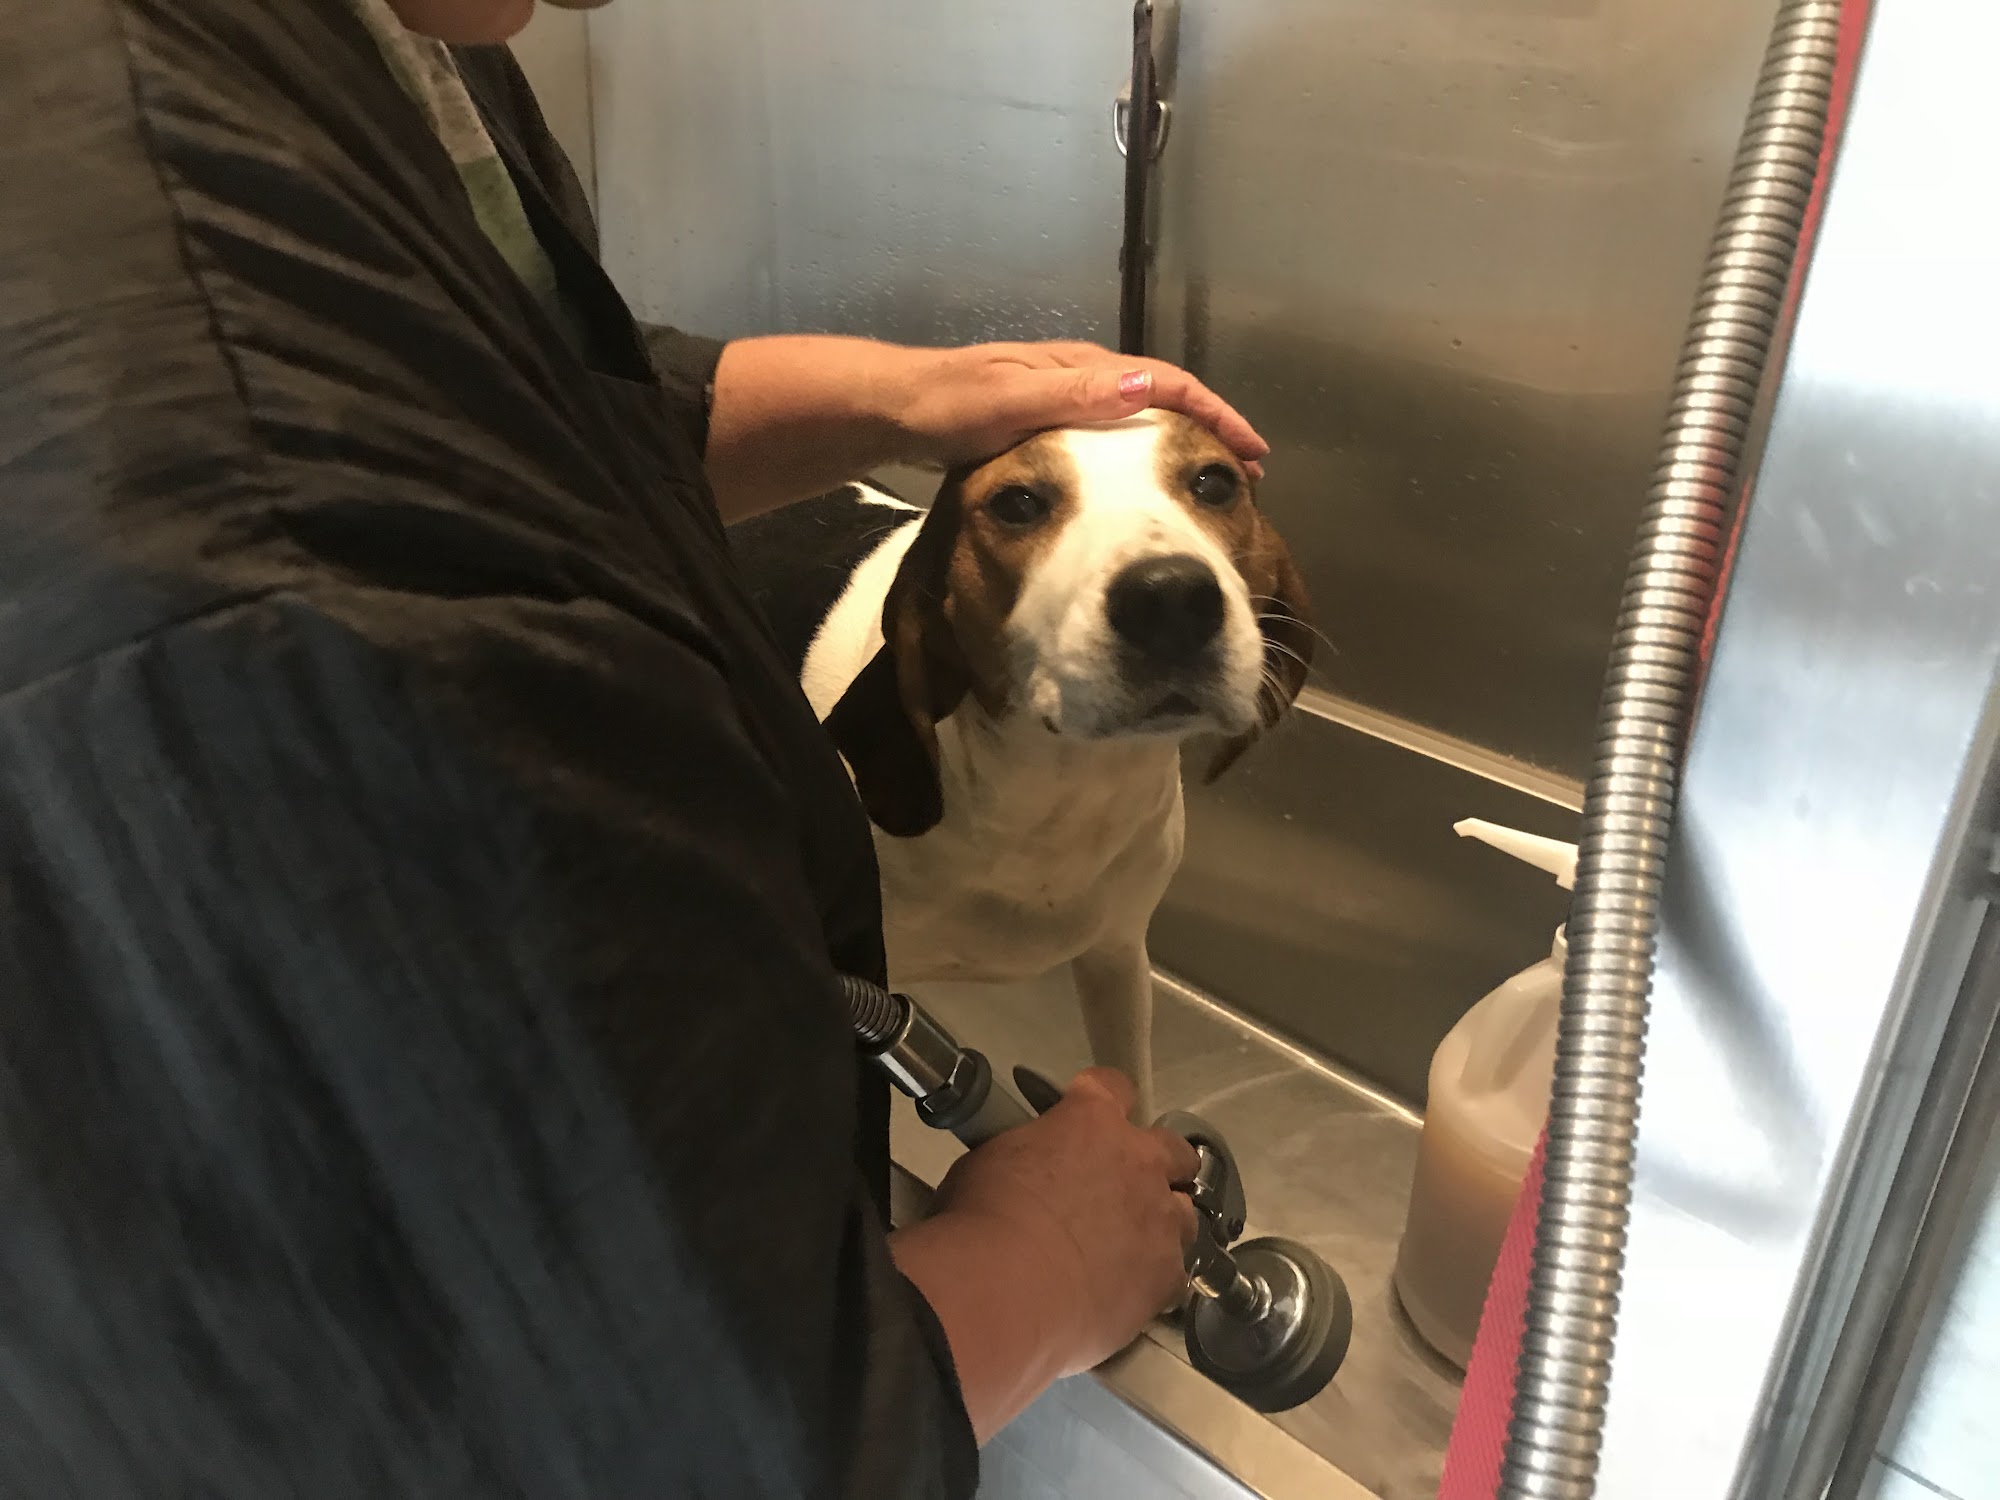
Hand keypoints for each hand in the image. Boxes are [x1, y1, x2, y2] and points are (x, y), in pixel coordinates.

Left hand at [890, 342, 1268, 478]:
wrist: (891, 409)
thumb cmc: (945, 407)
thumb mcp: (1009, 403)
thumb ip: (1073, 397)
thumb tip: (1144, 388)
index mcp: (1078, 367)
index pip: (1165, 382)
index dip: (1213, 414)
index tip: (1249, 451)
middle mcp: (1077, 375)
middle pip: (1162, 395)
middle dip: (1208, 427)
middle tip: (1244, 472)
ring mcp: (1061, 396)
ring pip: (1139, 414)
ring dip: (1180, 440)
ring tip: (1210, 477)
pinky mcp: (1045, 419)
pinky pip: (1113, 433)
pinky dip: (1144, 451)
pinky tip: (1148, 480)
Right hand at [929, 1067, 1200, 1375]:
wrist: (1005, 1288)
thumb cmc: (985, 1216)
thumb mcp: (993, 1159)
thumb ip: (1030, 1152)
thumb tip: (1029, 1163)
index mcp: (1092, 1121)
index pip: (1115, 1087)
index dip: (1105, 1101)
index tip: (1092, 1116)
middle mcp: (1139, 1162)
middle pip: (1175, 1151)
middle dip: (1158, 1165)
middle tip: (1124, 1187)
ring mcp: (1160, 1221)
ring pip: (1184, 1216)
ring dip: (1162, 1225)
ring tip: (1128, 1248)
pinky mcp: (1166, 1277)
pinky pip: (1175, 1276)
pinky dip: (1155, 1282)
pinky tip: (1126, 1294)